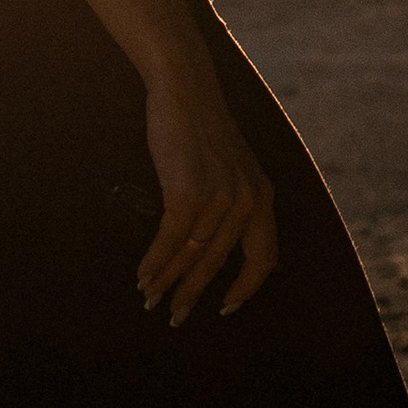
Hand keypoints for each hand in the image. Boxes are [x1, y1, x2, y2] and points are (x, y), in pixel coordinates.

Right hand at [137, 62, 280, 325]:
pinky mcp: (188, 194)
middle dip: (193, 294)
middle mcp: (247, 200)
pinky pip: (170, 241)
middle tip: (175, 317)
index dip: (246, 288)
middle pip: (218, 264)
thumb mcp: (232, 166)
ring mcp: (219, 198)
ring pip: (190, 256)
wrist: (184, 90)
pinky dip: (154, 262)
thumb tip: (215, 244)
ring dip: (166, 281)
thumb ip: (235, 200)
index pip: (265, 258)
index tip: (227, 309)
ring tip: (150, 299)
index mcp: (263, 196)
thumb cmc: (201, 128)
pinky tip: (142, 276)